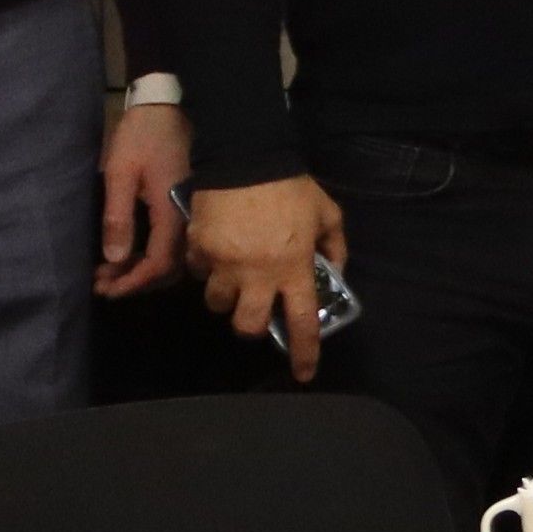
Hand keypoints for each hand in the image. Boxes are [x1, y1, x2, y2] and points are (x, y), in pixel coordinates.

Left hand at [94, 104, 190, 299]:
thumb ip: (117, 218)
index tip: (104, 288)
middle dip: (135, 281)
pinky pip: (175, 243)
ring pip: (174, 258)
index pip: (158, 264)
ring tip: (112, 271)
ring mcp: (191, 212)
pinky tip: (132, 250)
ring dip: (143, 270)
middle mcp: (188, 219)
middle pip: (169, 269)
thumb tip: (114, 259)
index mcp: (172, 214)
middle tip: (102, 284)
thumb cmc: (142, 137)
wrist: (168, 105)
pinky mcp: (187, 205)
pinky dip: (153, 255)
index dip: (131, 282)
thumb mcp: (120, 174)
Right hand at [192, 175, 345, 380]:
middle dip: (252, 325)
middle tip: (257, 309)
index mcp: (294, 268)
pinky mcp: (198, 249)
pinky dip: (205, 268)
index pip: (301, 321)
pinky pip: (198, 271)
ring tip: (234, 278)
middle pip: (248, 325)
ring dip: (226, 297)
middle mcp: (257, 274)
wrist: (248, 157)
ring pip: (217, 303)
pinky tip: (215, 252)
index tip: (303, 374)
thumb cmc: (292, 188)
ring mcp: (224, 264)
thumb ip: (334, 246)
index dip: (303, 352)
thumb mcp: (327, 214)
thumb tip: (333, 270)